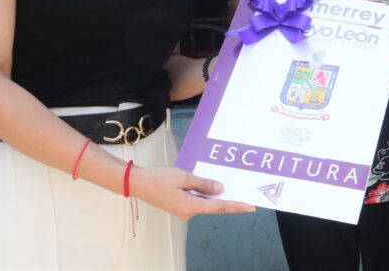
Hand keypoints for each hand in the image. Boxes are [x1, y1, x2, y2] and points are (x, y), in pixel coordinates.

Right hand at [131, 165, 255, 220]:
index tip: (250, 207)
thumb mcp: (183, 177)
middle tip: (247, 198)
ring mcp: (183, 210)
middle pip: (214, 206)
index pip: (219, 207)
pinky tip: (213, 187)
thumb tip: (220, 190)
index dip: (236, 206)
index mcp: (190, 206)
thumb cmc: (158, 178)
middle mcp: (188, 212)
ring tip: (233, 189)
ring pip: (205, 203)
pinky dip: (206, 195)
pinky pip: (198, 200)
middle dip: (230, 202)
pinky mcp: (179, 205)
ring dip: (217, 197)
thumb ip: (203, 184)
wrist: (138, 182)